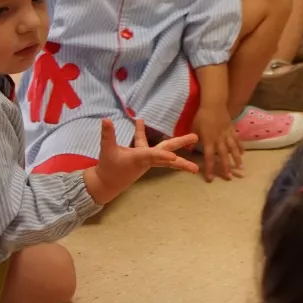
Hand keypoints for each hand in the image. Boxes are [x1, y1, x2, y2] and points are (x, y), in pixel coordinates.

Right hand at [84, 118, 199, 204]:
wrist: (107, 183)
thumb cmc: (108, 168)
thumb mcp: (106, 151)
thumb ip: (107, 135)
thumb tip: (105, 119)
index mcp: (139, 159)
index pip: (153, 156)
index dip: (162, 156)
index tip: (174, 157)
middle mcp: (147, 159)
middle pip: (168, 152)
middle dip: (182, 147)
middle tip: (197, 141)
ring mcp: (148, 158)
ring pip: (165, 150)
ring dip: (179, 143)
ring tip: (194, 137)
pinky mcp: (145, 157)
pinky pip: (151, 146)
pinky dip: (143, 133)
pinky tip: (138, 120)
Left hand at [193, 106, 242, 181]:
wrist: (214, 103)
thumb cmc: (202, 116)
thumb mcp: (194, 128)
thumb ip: (193, 139)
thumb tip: (190, 149)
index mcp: (209, 140)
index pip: (209, 157)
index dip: (210, 168)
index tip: (211, 178)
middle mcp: (219, 139)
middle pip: (223, 155)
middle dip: (226, 167)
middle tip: (229, 177)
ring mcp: (227, 134)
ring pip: (233, 149)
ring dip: (236, 159)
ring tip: (240, 168)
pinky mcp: (232, 129)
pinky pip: (237, 140)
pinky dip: (240, 147)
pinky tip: (243, 153)